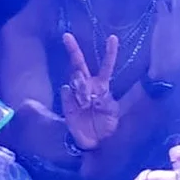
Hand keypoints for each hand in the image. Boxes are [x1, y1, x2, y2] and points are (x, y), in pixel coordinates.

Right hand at [60, 31, 120, 151]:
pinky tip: (77, 105)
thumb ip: (106, 100)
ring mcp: (76, 94)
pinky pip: (66, 92)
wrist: (95, 143)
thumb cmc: (108, 126)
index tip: (113, 38)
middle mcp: (88, 86)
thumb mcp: (113, 112)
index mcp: (102, 86)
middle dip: (73, 49)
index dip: (110, 52)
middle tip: (67, 36)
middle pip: (79, 64)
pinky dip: (71, 96)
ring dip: (81, 87)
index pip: (106, 65)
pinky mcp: (67, 103)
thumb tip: (95, 91)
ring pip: (75, 78)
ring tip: (86, 104)